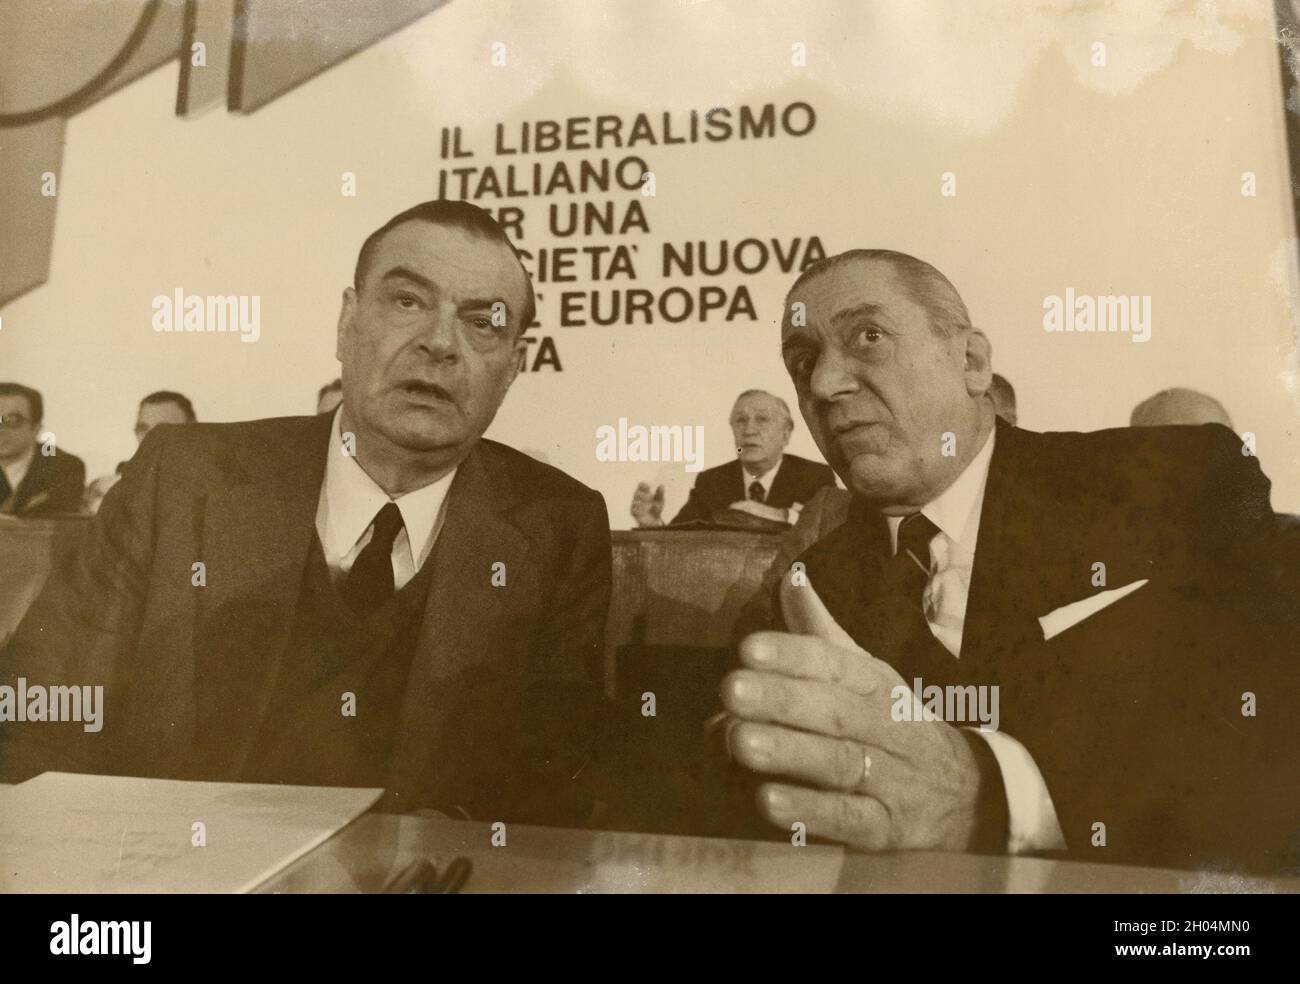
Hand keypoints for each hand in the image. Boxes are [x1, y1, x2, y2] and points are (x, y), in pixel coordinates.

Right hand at [630, 482, 664, 526]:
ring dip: (643, 503)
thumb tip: (662, 486)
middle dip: (644, 495)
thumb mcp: (660, 501)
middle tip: (650, 497)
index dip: (643, 485)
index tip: (649, 487)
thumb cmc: (656, 508)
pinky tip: (645, 510)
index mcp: (643, 492)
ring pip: (635, 502)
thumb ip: (660, 494)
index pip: (641, 485)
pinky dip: (640, 510)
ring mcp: (634, 505)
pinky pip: (634, 510)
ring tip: (649, 506)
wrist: (654, 521)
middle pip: (637, 493)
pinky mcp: (633, 512)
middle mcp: (637, 497)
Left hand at [721, 630, 981, 851]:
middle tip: (730, 689)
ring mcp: (890, 778)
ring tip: (738, 742)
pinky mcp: (887, 828)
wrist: (971, 792)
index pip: (835, 663)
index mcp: (875, 682)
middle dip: (780, 699)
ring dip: (787, 752)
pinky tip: (767, 802)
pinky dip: (810, 811)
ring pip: (838, 762)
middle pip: (833, 710)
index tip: (749, 648)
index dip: (792, 655)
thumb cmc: (893, 724)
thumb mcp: (866, 673)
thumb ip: (821, 630)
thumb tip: (790, 578)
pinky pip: (849, 819)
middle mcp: (885, 725)